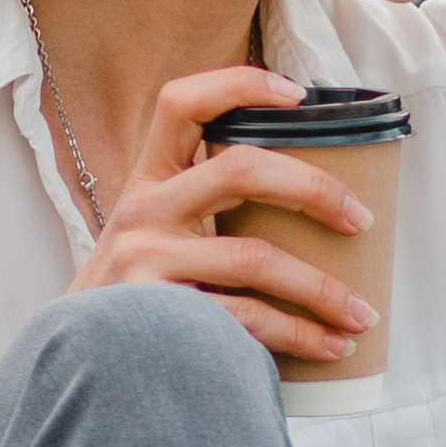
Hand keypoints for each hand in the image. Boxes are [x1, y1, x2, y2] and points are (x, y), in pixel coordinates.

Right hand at [70, 61, 380, 367]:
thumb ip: (204, 205)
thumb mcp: (156, 233)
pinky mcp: (155, 313)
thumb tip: (315, 194)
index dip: (239, 85)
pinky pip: (245, 317)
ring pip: (255, 257)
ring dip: (322, 288)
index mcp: (148, 178)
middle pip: (240, 168)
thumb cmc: (141, 292)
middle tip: (361, 220)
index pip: (181, 102)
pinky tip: (331, 345)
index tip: (299, 97)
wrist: (83, 361)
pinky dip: (299, 334)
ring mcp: (144, 260)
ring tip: (362, 312)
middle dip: (314, 190)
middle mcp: (141, 209)